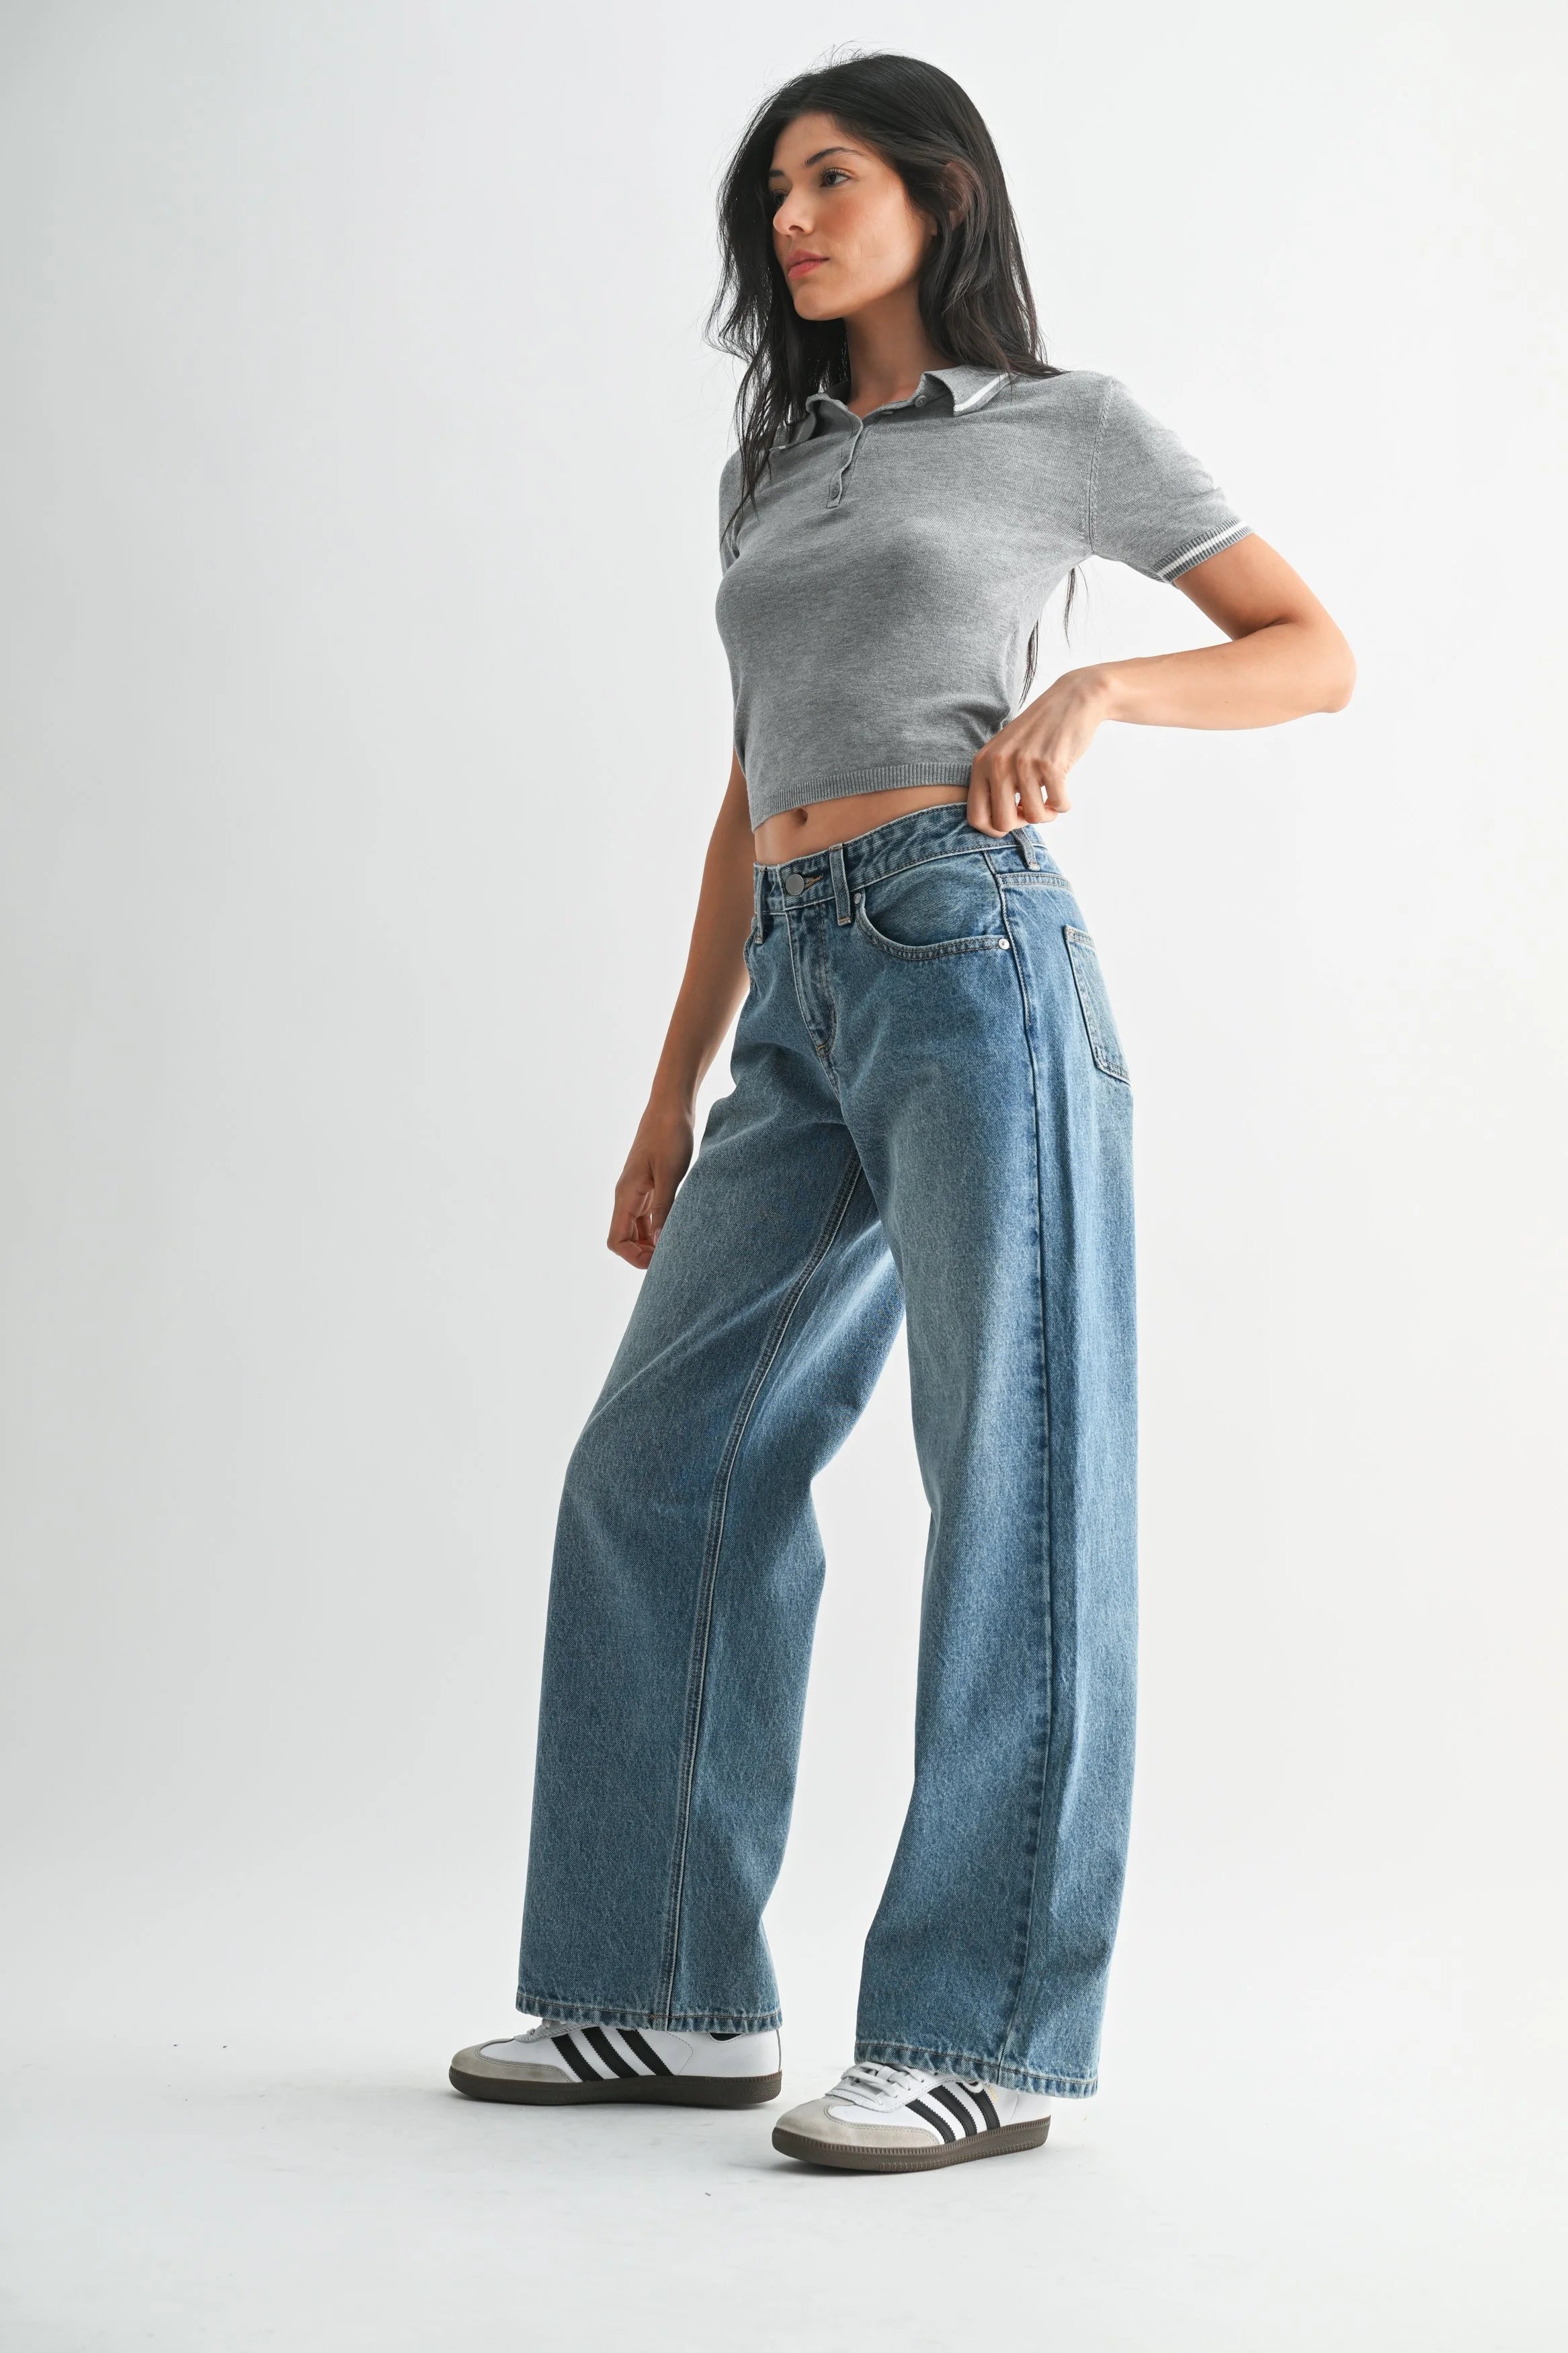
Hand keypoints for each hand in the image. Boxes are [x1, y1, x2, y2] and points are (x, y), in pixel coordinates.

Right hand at [608, 1096, 695, 1269]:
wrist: (671, 1106)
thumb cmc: (670, 1135)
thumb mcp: (670, 1174)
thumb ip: (663, 1208)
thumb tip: (657, 1243)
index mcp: (626, 1195)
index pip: (616, 1240)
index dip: (633, 1256)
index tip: (659, 1259)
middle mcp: (627, 1196)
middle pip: (625, 1239)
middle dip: (645, 1253)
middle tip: (674, 1256)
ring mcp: (637, 1191)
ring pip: (637, 1229)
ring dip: (653, 1242)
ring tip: (678, 1244)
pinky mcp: (649, 1185)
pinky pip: (648, 1216)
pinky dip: (659, 1227)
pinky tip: (678, 1226)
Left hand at [966, 667, 1111, 836]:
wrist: (1072, 699)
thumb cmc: (1039, 731)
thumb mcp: (1005, 751)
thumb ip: (995, 782)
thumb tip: (998, 826)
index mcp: (982, 763)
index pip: (976, 818)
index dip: (995, 828)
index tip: (1012, 817)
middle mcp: (998, 764)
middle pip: (1003, 823)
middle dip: (1022, 823)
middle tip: (1034, 808)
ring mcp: (1024, 764)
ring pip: (1034, 817)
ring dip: (1048, 813)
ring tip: (1051, 797)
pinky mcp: (1050, 764)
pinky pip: (1058, 806)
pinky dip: (1064, 804)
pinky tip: (1063, 788)